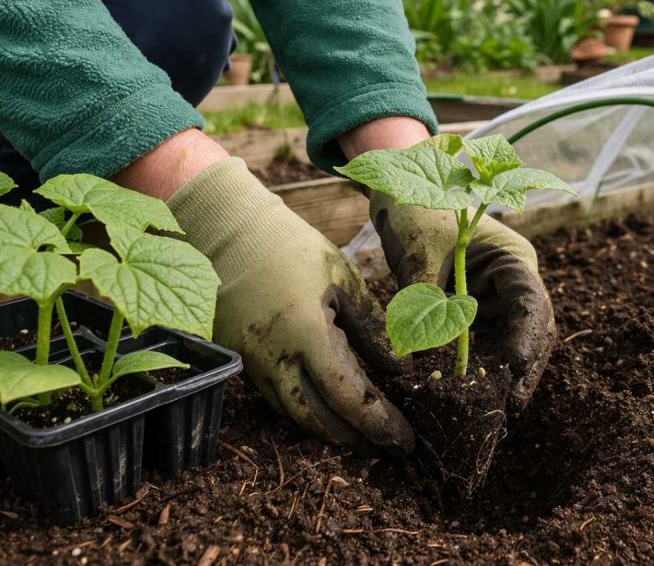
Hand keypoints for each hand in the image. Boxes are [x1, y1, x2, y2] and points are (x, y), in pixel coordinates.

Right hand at [167, 158, 413, 454]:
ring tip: (360, 432)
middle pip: (316, 418)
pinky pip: (271, 394)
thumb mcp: (342, 278)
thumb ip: (370, 326)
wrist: (227, 230)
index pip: (348, 396)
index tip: (403, 438)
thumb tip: (399, 367)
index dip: (378, 423)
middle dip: (353, 438)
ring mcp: (249, 360)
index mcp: (306, 333)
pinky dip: (301, 406)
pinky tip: (323, 405)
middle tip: (385, 445)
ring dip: (326, 428)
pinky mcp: (236, 356)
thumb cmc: (291, 246)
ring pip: (290, 412)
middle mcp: (273, 356)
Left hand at [369, 192, 555, 408]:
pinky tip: (470, 393)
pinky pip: (482, 344)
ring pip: (508, 343)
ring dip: (500, 373)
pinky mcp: (473, 311)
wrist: (396, 193)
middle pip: (530, 330)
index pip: (530, 301)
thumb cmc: (415, 210)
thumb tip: (418, 353)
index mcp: (513, 257)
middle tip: (511, 406)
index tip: (514, 367)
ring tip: (494, 409)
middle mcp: (511, 281)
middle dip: (522, 366)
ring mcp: (494, 298)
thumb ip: (423, 299)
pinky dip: (477, 366)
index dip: (527, 337)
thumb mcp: (419, 253)